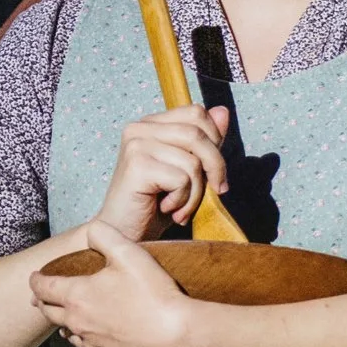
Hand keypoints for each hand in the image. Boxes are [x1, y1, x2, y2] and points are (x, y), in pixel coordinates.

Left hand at [28, 223, 208, 346]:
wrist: (178, 336)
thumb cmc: (153, 294)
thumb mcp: (128, 253)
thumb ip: (103, 235)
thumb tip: (90, 231)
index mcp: (77, 295)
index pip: (42, 287)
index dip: (35, 279)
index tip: (34, 276)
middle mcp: (78, 321)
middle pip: (48, 312)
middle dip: (43, 301)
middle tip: (43, 295)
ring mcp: (93, 342)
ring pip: (66, 333)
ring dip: (62, 321)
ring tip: (65, 314)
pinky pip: (87, 346)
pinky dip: (83, 337)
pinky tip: (92, 333)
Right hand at [95, 105, 230, 239]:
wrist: (123, 236)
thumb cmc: (155, 206)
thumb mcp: (188, 171)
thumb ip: (204, 142)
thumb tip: (223, 111)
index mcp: (151, 124)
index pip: (196, 113)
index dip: (215, 141)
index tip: (214, 173)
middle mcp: (139, 128)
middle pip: (198, 133)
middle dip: (214, 167)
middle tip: (212, 192)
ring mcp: (136, 144)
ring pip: (193, 160)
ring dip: (196, 192)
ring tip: (181, 207)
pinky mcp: (136, 165)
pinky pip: (182, 179)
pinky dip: (183, 201)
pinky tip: (167, 210)